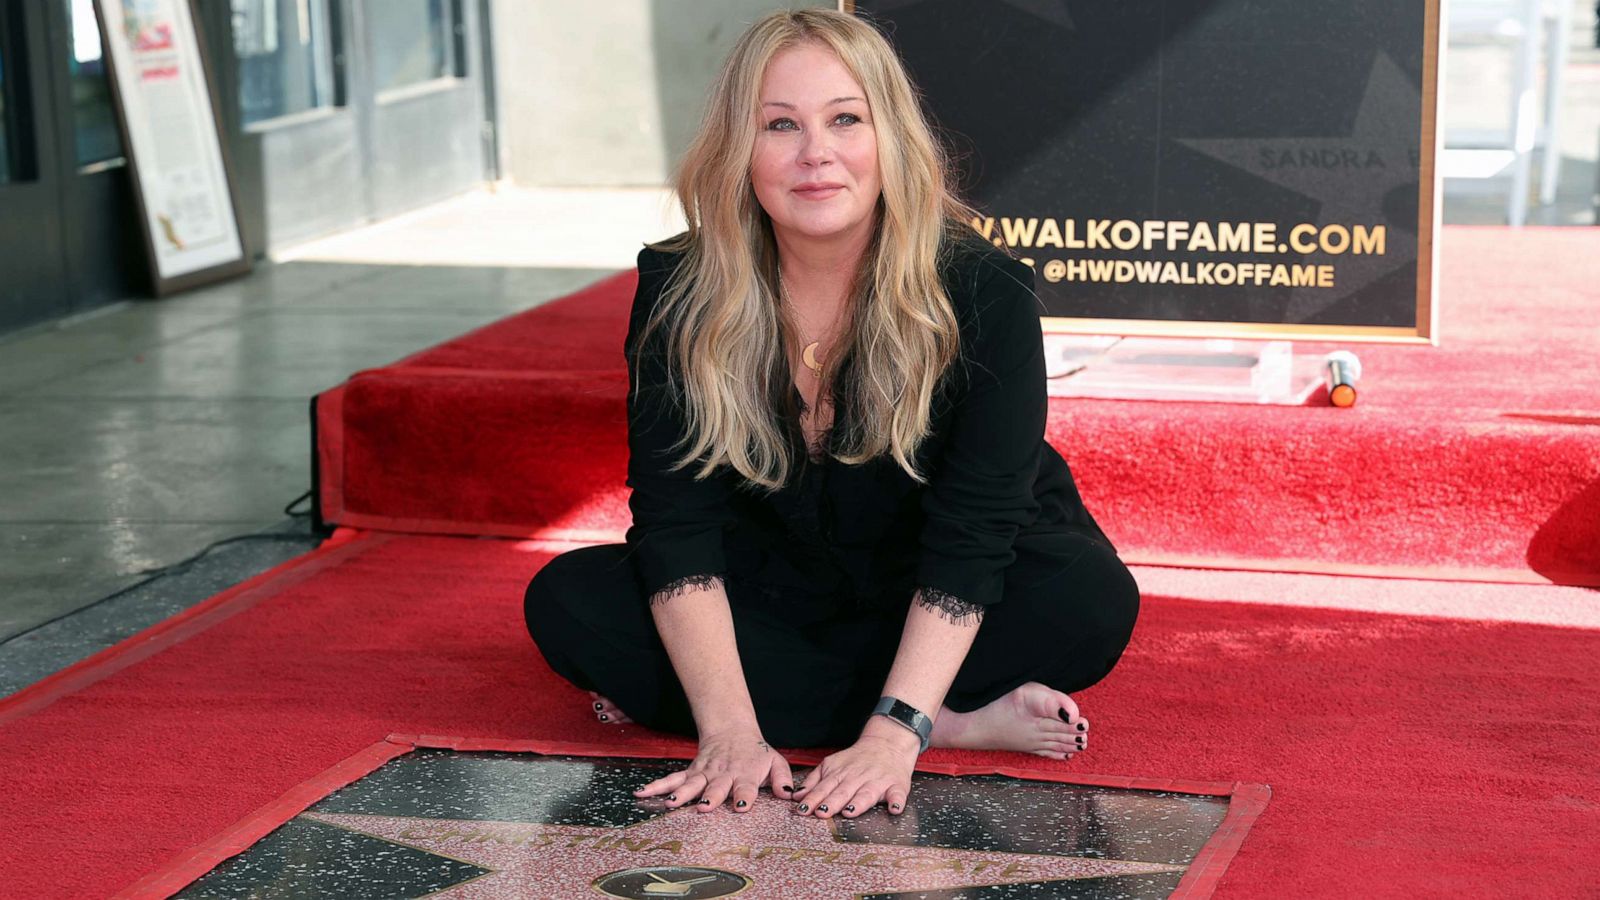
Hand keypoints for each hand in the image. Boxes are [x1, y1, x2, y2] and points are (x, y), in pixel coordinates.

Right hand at [633, 729, 794, 812]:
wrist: (732, 730)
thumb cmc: (755, 753)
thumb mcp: (775, 761)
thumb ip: (782, 779)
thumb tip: (788, 794)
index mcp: (745, 774)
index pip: (746, 787)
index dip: (744, 796)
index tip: (741, 806)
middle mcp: (723, 774)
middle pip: (716, 786)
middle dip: (711, 797)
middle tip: (705, 807)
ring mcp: (704, 773)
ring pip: (691, 784)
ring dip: (681, 794)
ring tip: (669, 804)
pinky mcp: (690, 772)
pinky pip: (672, 779)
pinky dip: (657, 787)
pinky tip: (642, 794)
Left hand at [791, 718, 919, 817]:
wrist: (887, 743)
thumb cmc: (857, 759)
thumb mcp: (832, 764)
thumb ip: (815, 780)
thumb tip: (797, 796)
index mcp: (841, 774)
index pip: (824, 788)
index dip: (813, 799)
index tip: (803, 809)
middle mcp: (858, 778)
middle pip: (843, 792)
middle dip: (831, 802)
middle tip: (821, 812)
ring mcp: (878, 782)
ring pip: (867, 794)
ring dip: (859, 803)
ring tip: (849, 811)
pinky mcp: (897, 786)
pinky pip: (898, 794)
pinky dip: (897, 801)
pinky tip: (894, 808)